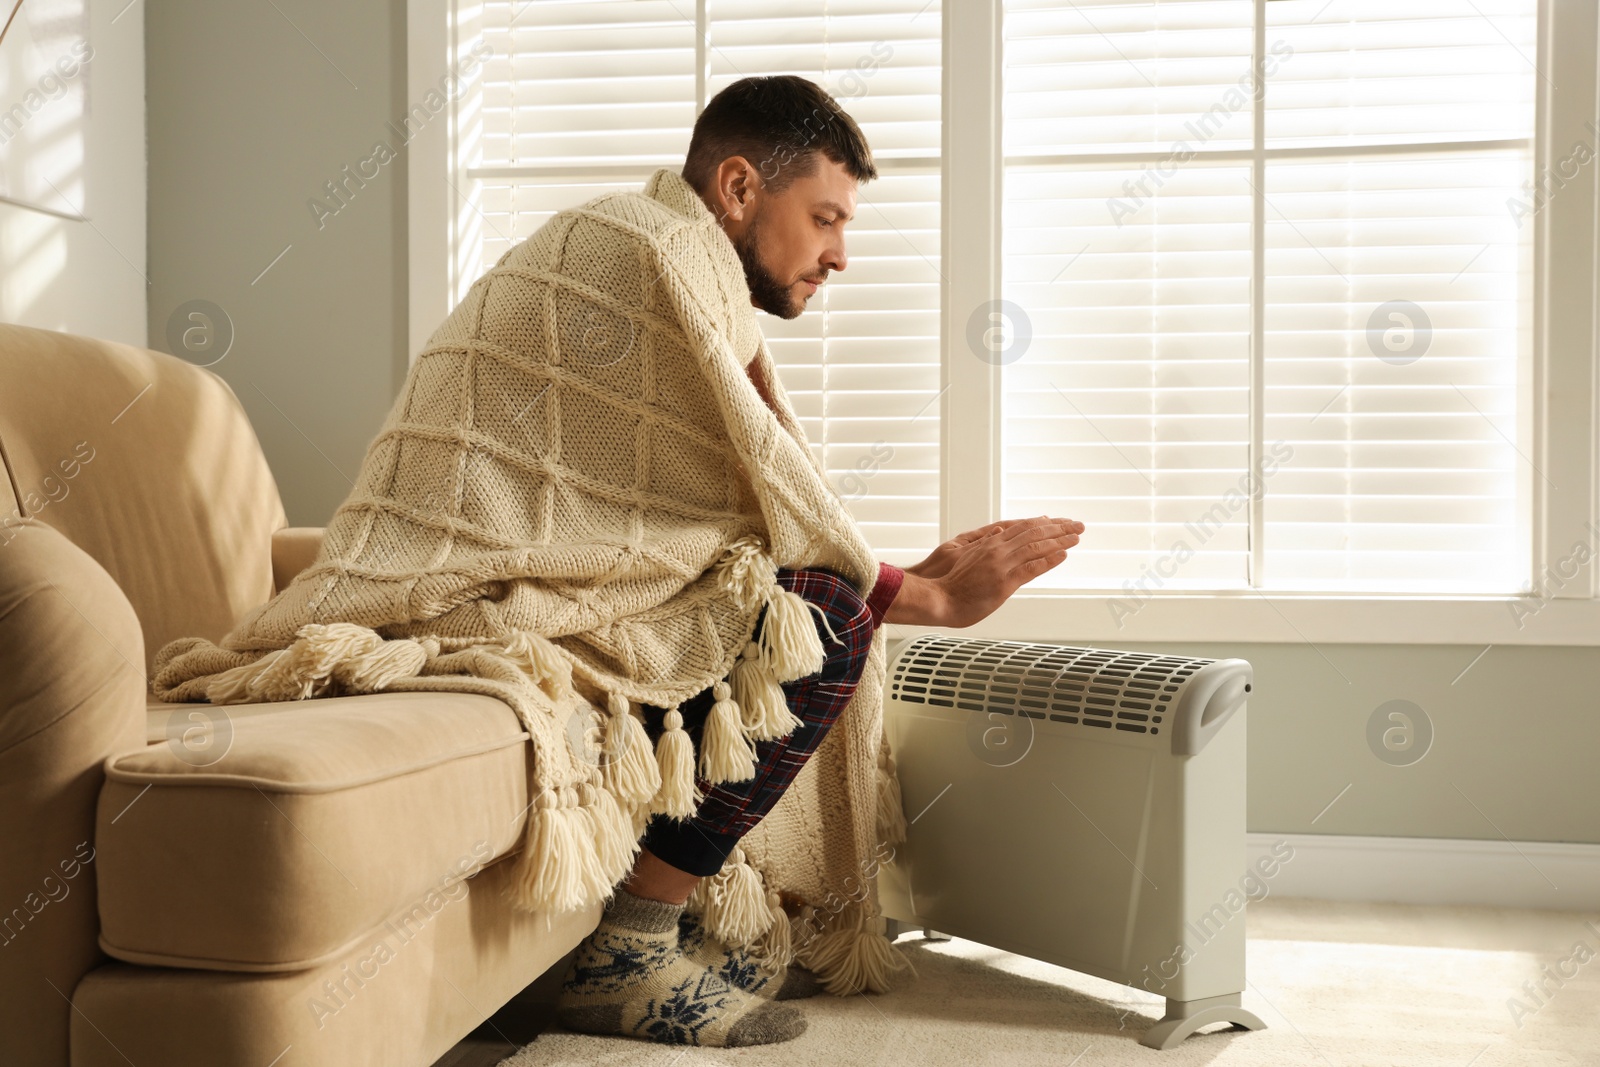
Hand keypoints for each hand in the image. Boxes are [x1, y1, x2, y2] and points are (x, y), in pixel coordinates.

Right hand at [888, 515, 1084, 627]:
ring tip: (1076, 536)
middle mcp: (997, 550)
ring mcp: (1001, 565)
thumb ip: (980, 541)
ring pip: (1036, 547)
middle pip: (1033, 532)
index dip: (1041, 523)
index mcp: (988, 543)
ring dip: (1060, 540)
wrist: (935, 598)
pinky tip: (1063, 555)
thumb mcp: (959, 551)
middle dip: (1058, 527)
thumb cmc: (944, 581)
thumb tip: (996, 531)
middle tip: (1077, 525)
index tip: (1056, 520)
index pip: (1021, 527)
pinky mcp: (1004, 583)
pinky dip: (1049, 561)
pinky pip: (1032, 568)